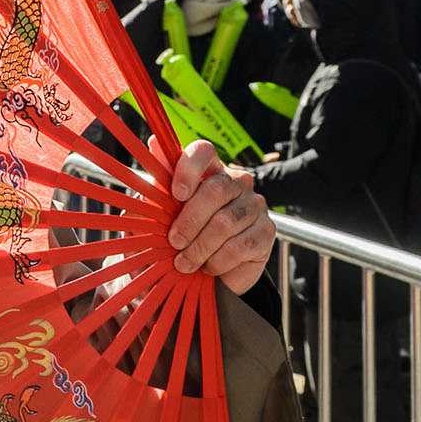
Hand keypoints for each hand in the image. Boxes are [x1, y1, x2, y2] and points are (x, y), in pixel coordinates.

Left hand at [167, 139, 275, 292]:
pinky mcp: (266, 231)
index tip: (176, 194)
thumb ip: (157, 186)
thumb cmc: (181, 240)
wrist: (206, 278)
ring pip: (226, 222)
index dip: (189, 168)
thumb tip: (154, 143)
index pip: (204, 152)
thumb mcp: (159, 217)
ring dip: (200, 247)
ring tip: (186, 262)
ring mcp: (254, 205)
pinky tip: (209, 267)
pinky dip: (218, 261)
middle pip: (214, 190)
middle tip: (174, 242)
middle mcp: (235, 182)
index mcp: (208, 171)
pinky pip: (240, 245)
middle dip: (189, 221)